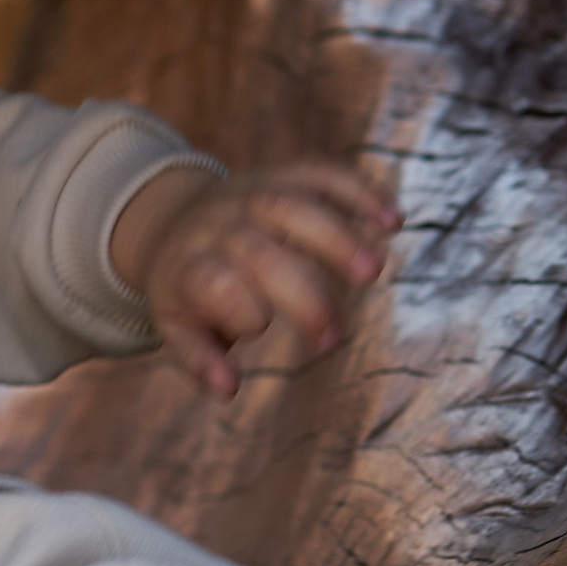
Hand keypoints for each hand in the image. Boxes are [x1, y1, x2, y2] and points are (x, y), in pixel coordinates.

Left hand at [110, 156, 395, 400]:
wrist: (173, 217)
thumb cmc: (186, 288)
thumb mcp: (174, 324)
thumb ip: (198, 357)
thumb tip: (228, 390)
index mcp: (189, 264)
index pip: (216, 286)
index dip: (244, 313)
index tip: (260, 331)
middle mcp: (219, 226)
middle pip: (261, 255)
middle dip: (303, 297)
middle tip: (333, 338)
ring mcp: (251, 195)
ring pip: (294, 206)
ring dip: (337, 237)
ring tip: (374, 272)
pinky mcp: (283, 175)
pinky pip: (321, 174)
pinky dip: (359, 191)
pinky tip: (393, 222)